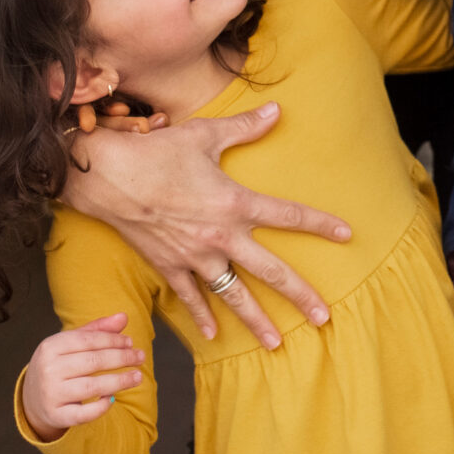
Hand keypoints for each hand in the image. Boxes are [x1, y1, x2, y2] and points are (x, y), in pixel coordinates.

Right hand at [21, 313, 144, 441]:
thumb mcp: (70, 344)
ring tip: (138, 376)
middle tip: (140, 357)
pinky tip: (113, 399)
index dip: (112, 340)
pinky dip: (101, 407)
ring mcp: (51, 394)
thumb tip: (124, 317)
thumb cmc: (58, 365)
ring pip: (91, 387)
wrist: (31, 398)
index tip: (130, 342)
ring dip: (119, 381)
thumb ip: (97, 330)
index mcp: (50, 347)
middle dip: (121, 358)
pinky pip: (84, 413)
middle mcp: (49, 370)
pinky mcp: (57, 415)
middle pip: (92, 362)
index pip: (88, 340)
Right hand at [59, 103, 352, 347]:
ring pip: (233, 295)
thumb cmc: (156, 152)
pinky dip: (201, 316)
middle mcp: (221, 237)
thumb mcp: (205, 135)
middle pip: (270, 272)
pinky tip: (213, 337)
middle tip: (324, 318)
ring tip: (276, 344)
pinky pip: (190, 297)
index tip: (347, 235)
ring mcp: (195, 257)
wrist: (106, 177)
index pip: (288, 216)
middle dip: (300, 296)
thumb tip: (278, 109)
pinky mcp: (169, 267)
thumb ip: (245, 127)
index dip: (320, 224)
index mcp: (235, 204)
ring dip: (256, 321)